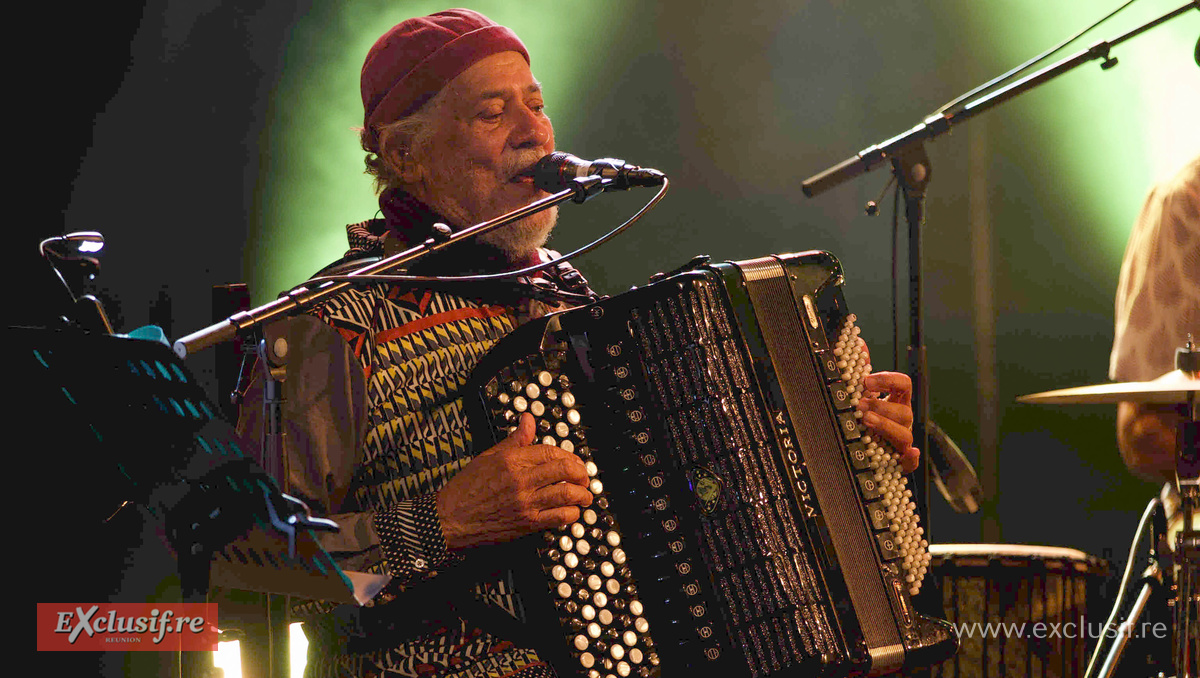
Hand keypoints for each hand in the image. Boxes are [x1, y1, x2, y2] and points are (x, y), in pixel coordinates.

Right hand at [436, 413, 592, 549]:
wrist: (450, 519)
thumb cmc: (466, 489)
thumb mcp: (488, 456)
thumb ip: (514, 439)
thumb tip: (528, 419)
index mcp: (512, 460)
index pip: (552, 451)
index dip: (569, 455)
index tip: (573, 462)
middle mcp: (521, 480)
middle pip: (565, 470)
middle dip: (581, 473)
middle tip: (584, 477)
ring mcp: (526, 502)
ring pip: (567, 493)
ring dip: (582, 494)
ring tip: (585, 496)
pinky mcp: (527, 524)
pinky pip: (559, 517)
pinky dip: (571, 514)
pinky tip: (571, 512)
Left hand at [857, 371, 919, 472]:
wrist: (866, 446)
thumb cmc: (868, 414)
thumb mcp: (863, 392)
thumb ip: (861, 368)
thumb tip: (859, 343)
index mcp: (898, 401)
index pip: (903, 384)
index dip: (888, 380)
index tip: (866, 381)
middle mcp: (903, 420)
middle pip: (903, 411)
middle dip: (882, 406)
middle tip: (860, 404)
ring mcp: (904, 441)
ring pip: (903, 434)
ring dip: (886, 426)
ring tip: (866, 420)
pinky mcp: (901, 462)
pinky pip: (911, 462)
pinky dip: (912, 458)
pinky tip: (908, 453)